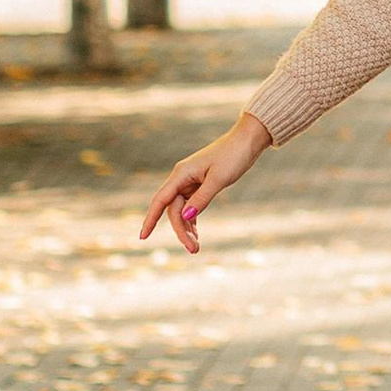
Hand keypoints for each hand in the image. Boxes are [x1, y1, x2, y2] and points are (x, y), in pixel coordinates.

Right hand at [141, 114, 271, 254]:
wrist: (247, 140)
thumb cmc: (233, 156)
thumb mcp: (219, 179)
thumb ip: (202, 199)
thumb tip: (186, 217)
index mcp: (181, 174)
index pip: (160, 200)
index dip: (150, 219)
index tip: (143, 237)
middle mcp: (182, 178)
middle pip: (174, 210)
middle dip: (181, 231)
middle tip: (193, 249)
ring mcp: (191, 181)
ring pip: (183, 209)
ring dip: (187, 228)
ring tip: (196, 246)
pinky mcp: (201, 183)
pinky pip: (191, 205)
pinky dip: (193, 219)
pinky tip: (196, 233)